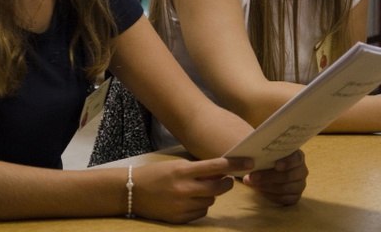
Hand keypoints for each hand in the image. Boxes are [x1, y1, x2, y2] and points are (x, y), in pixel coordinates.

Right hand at [133, 157, 251, 222]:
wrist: (131, 191)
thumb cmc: (156, 175)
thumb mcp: (177, 166)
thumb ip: (198, 171)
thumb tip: (221, 173)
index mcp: (183, 171)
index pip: (216, 166)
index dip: (234, 164)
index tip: (249, 162)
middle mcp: (184, 189)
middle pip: (218, 188)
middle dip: (226, 183)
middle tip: (227, 179)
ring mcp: (181, 206)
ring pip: (210, 201)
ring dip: (210, 195)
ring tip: (197, 190)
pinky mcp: (179, 218)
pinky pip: (200, 213)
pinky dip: (200, 206)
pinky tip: (190, 200)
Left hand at [242, 150, 307, 204]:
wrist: (271, 172)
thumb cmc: (270, 160)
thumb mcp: (268, 154)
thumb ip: (262, 154)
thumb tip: (248, 160)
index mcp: (298, 156)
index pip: (296, 159)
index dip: (287, 162)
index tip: (276, 165)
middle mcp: (302, 171)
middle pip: (288, 176)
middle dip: (269, 176)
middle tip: (253, 176)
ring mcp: (300, 185)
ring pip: (285, 188)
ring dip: (267, 186)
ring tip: (253, 183)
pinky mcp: (296, 197)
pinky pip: (284, 199)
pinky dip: (270, 195)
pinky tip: (260, 191)